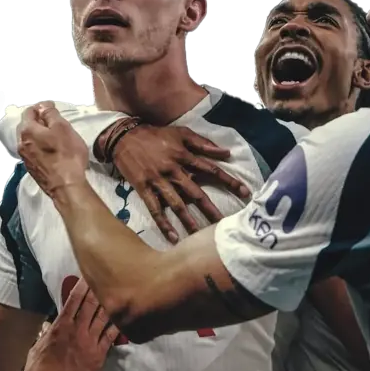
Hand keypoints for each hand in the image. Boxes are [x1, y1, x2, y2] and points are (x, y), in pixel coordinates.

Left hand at [17, 102, 90, 197]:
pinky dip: (39, 146)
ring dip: (38, 134)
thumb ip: (51, 114)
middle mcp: (21, 144)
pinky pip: (32, 152)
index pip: (29, 111)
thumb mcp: (62, 127)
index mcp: (27, 131)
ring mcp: (25, 158)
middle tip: (53, 120)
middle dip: (37, 120)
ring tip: (52, 135)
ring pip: (28, 140)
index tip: (52, 108)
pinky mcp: (32, 169)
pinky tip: (50, 150)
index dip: (41, 107)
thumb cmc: (67, 155)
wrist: (66, 186)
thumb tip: (43, 106)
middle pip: (26, 126)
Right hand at [22, 277, 118, 370]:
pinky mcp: (98, 355)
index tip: (87, 276)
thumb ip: (46, 333)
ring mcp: (89, 342)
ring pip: (103, 317)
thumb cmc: (38, 370)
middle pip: (91, 304)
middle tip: (107, 278)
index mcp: (60, 326)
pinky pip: (110, 337)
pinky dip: (117, 326)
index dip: (82, 286)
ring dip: (110, 304)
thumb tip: (50, 324)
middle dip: (98, 290)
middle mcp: (76, 330)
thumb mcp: (38, 347)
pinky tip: (124, 317)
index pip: (73, 300)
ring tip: (118, 292)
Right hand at [108, 124, 252, 243]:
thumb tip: (226, 153)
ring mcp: (158, 180)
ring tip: (199, 236)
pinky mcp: (144, 188)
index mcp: (184, 156)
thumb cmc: (156, 135)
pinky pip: (155, 209)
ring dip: (188, 220)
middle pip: (196, 192)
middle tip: (223, 224)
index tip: (245, 192)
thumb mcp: (181, 133)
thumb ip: (204, 143)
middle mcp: (174, 170)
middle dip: (210, 208)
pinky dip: (164, 224)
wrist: (124, 136)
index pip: (211, 170)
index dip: (229, 181)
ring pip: (177, 203)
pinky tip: (173, 237)